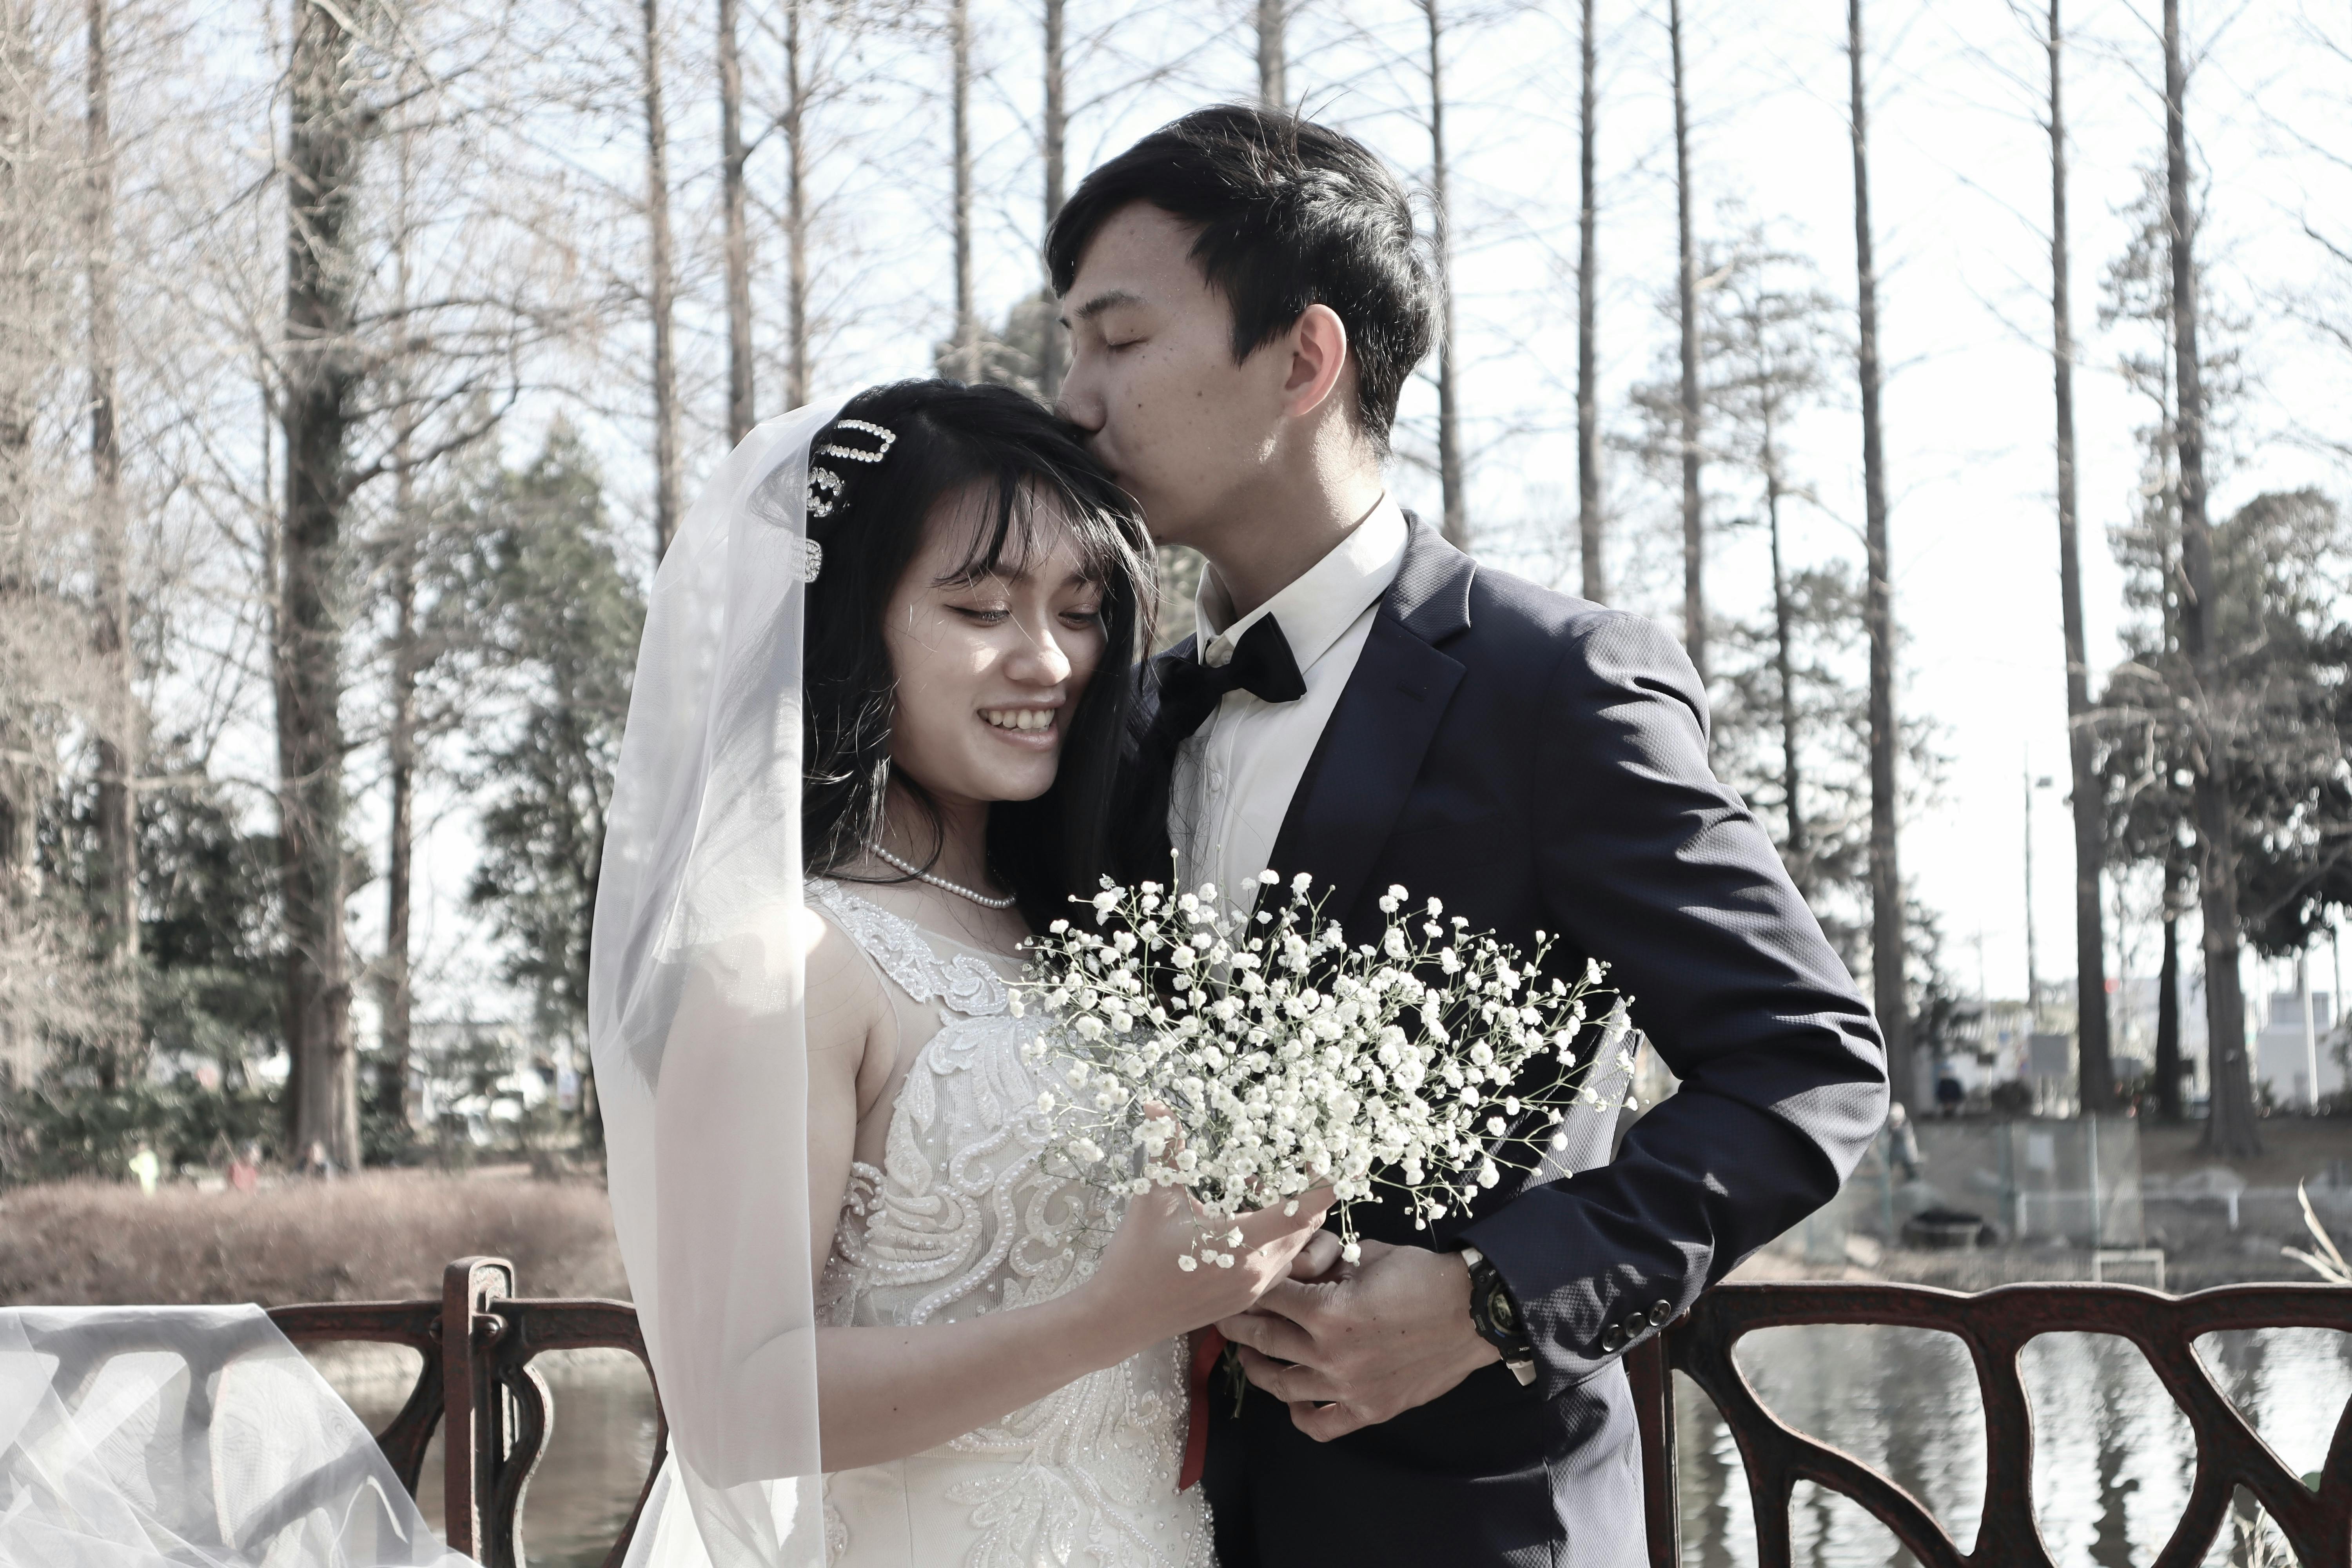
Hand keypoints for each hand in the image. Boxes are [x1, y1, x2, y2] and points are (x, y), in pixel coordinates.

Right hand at [1081, 1116, 1333, 1353]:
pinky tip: (1241, 1225)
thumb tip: (1157, 1106)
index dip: (1325, 1183)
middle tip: (1284, 1165)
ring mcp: (1254, 1290)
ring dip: (1288, 1218)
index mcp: (1242, 1244)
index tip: (1334, 1158)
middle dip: (1302, 1193)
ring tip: (1252, 1193)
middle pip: (1307, 1226)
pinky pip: (1279, 1266)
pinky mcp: (1245, 1301)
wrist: (1119, 1318)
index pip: (1302, 1212)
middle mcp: (1258, 1271)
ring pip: (1295, 1247)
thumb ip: (1166, 1149)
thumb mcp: (1153, 1197)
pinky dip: (1275, 1241)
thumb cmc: (1134, 1258)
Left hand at [1214, 1237, 1499, 1440]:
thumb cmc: (1421, 1276)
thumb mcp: (1366, 1254)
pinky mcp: (1369, 1410)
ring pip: (1281, 1385)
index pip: (1268, 1298)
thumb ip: (1324, 1261)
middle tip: (1227, 1317)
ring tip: (1250, 1354)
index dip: (1248, 1288)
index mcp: (1328, 1311)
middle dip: (1239, 1325)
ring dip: (1257, 1367)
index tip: (1235, 1285)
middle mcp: (1330, 1355)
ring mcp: (1348, 1387)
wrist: (1472, 1312)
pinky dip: (1299, 1415)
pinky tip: (1292, 1400)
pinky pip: (1320, 1425)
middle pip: (1264, 1340)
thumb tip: (1291, 1265)